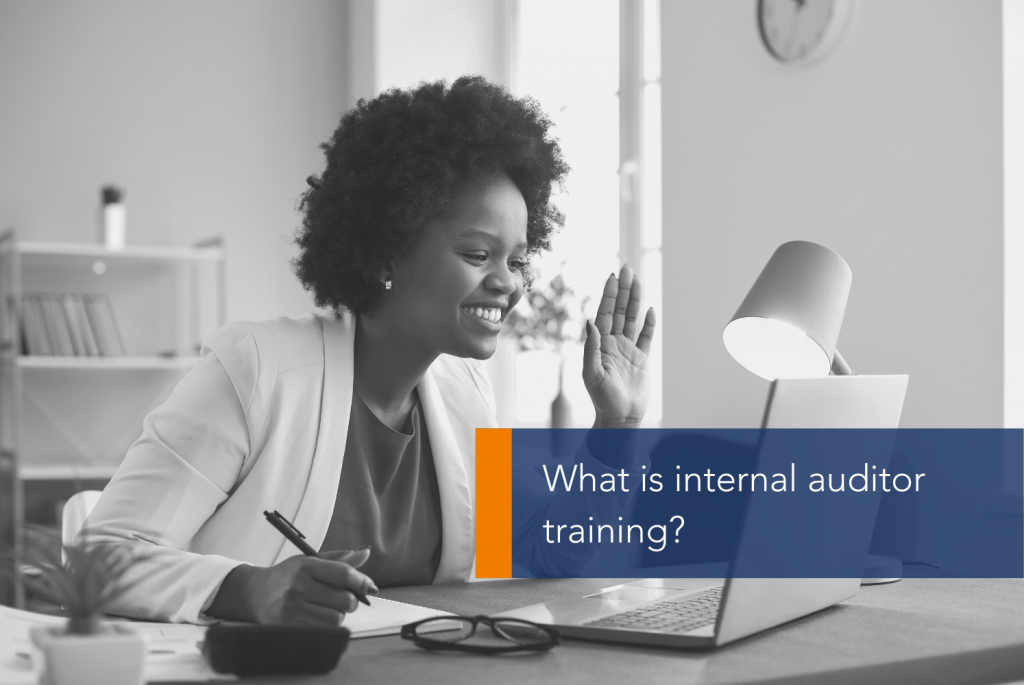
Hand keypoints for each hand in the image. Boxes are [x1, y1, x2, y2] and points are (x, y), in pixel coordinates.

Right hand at [208, 548, 376, 625]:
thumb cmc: (288, 575)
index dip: (362, 581)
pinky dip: (325, 625)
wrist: (254, 592)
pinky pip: (321, 630)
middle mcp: (298, 586)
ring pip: (336, 618)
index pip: (344, 574)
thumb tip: (366, 552)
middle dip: (352, 600)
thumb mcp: (310, 561)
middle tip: (346, 598)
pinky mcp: (287, 625)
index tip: (368, 586)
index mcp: (306, 566)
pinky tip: (317, 616)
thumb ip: (339, 560)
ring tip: (331, 608)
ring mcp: (291, 608)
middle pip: (345, 599)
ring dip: (339, 615)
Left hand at [583, 265, 655, 428]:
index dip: (609, 295)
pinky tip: (650, 309)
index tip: (612, 277)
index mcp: (600, 345)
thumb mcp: (592, 374)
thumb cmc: (602, 399)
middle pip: (619, 310)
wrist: (620, 418)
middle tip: (625, 268)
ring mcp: (628, 350)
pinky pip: (646, 337)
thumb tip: (590, 322)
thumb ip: (590, 348)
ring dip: (635, 300)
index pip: (605, 313)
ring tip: (638, 280)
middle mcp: (613, 344)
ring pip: (632, 319)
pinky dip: (649, 323)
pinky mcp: (642, 359)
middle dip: (622, 290)